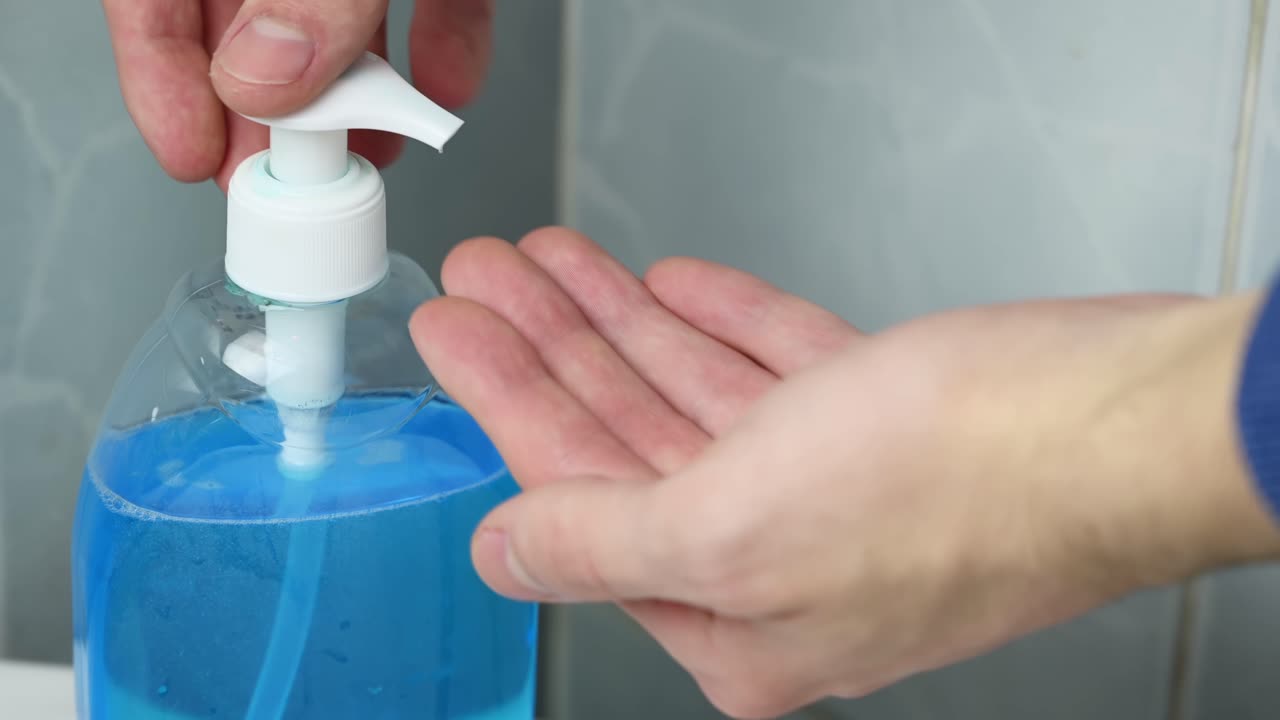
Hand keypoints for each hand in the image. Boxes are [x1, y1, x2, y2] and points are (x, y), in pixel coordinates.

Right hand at [104, 0, 492, 188]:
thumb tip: (266, 75)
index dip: (160, 73)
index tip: (191, 155)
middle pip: (243, 16)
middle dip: (270, 108)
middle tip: (287, 184)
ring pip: (335, 14)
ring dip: (353, 93)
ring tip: (368, 158)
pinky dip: (439, 42)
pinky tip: (444, 89)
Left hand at [410, 229, 1279, 717]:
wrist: (1130, 425)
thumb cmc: (962, 486)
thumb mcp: (737, 527)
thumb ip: (602, 543)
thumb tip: (505, 555)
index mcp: (739, 624)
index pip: (582, 502)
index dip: (507, 406)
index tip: (458, 338)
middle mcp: (785, 568)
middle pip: (630, 442)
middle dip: (552, 351)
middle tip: (490, 283)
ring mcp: (840, 494)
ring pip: (697, 398)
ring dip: (623, 325)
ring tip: (555, 263)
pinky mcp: (890, 426)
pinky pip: (776, 369)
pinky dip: (722, 326)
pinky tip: (671, 288)